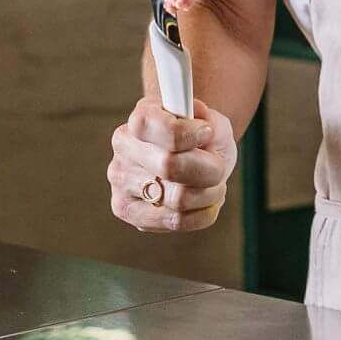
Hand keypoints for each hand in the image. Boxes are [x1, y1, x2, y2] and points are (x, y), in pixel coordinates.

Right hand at [109, 98, 235, 232]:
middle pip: (169, 166)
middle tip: (219, 166)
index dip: (187, 133)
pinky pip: (176, 221)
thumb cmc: (200, 136)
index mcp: (140, 118)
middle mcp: (124, 149)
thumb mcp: (211, 120)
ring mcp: (121, 182)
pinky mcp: (128, 211)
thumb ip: (209, 120)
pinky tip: (203, 201)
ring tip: (214, 185)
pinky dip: (202, 213)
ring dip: (209, 194)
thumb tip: (204, 128)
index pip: (154, 127)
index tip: (207, 133)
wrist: (193, 156)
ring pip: (177, 198)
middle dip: (208, 169)